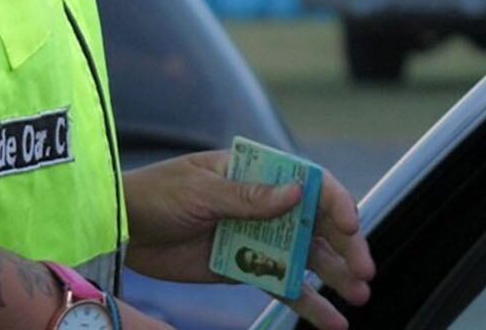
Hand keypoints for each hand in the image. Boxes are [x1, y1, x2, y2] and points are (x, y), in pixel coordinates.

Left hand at [121, 151, 375, 329]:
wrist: (119, 229)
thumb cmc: (157, 195)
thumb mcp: (200, 190)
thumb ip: (248, 197)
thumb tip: (297, 192)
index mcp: (256, 172)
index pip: (308, 182)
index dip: (335, 203)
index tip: (350, 226)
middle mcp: (265, 204)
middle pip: (316, 224)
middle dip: (345, 247)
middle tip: (365, 271)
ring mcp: (257, 238)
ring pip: (307, 258)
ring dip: (335, 276)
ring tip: (360, 297)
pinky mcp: (244, 268)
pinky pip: (282, 286)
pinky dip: (307, 302)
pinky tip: (331, 320)